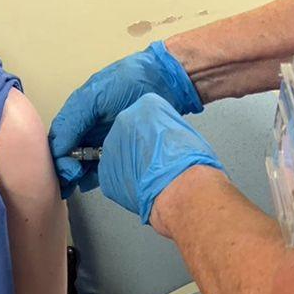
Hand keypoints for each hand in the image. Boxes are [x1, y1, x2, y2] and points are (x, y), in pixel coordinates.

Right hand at [48, 41, 202, 197]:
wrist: (166, 80)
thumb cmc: (130, 82)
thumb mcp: (94, 97)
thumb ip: (73, 120)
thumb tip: (57, 148)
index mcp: (77, 114)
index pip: (58, 141)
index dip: (57, 158)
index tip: (66, 170)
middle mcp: (88, 127)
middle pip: (68, 155)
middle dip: (67, 169)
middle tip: (73, 179)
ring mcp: (104, 138)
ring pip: (84, 163)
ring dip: (80, 174)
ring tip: (82, 183)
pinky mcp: (120, 147)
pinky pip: (104, 165)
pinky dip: (97, 175)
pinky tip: (94, 181)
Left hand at [98, 93, 223, 223]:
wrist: (178, 185)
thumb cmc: (188, 160)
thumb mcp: (185, 130)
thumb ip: (168, 129)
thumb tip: (167, 139)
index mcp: (146, 106)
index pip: (147, 117)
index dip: (158, 135)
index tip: (164, 144)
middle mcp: (124, 120)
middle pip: (130, 134)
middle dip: (141, 149)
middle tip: (157, 162)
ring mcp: (111, 146)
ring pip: (120, 156)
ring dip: (132, 166)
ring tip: (151, 176)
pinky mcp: (105, 171)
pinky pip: (114, 176)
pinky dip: (126, 184)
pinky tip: (142, 187)